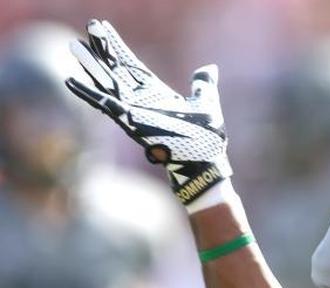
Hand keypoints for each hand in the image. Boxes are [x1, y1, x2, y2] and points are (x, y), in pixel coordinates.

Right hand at [64, 19, 230, 207]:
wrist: (205, 165)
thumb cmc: (207, 140)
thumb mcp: (207, 104)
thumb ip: (203, 85)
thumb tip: (209, 68)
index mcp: (157, 94)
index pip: (133, 66)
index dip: (118, 48)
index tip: (104, 30)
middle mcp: (142, 101)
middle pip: (117, 70)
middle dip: (103, 51)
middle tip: (88, 30)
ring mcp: (134, 111)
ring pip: (108, 84)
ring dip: (91, 66)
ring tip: (74, 47)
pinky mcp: (131, 122)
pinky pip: (106, 106)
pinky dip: (89, 93)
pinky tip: (72, 81)